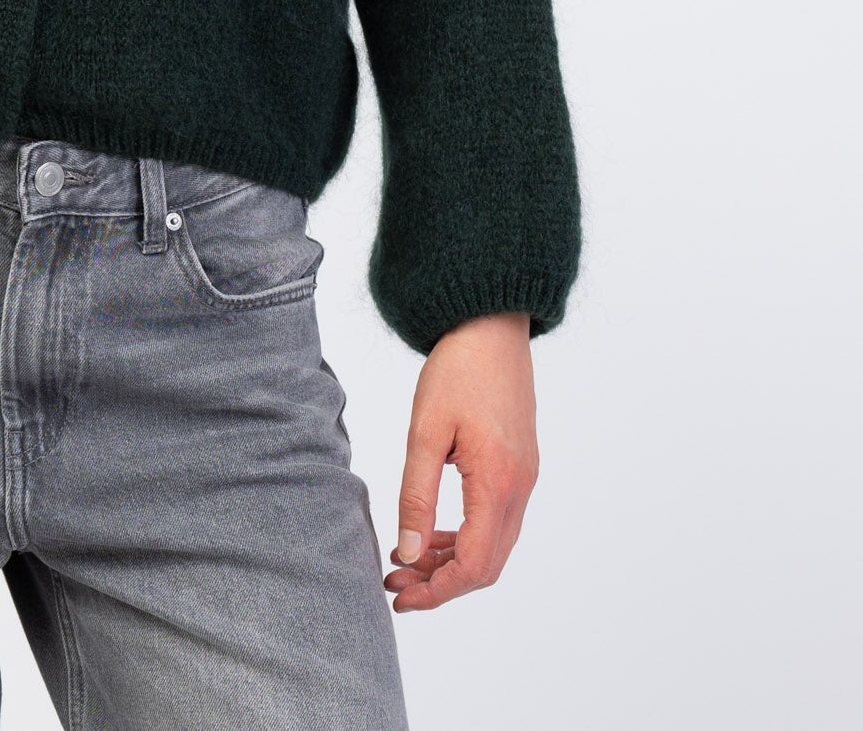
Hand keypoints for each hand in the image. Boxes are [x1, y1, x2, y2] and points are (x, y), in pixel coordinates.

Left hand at [383, 311, 538, 612]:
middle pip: (488, 565)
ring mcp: (525, 478)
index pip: (474, 565)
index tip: (400, 595)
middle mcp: (520, 488)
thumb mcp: (425, 431)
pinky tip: (432, 531)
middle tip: (396, 581)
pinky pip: (497, 521)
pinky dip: (466, 537)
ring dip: (452, 562)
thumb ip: (416, 495)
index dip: (437, 591)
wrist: (491, 325)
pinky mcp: (520, 466)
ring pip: (494, 545)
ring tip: (406, 559)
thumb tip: (410, 553)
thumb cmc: (457, 369)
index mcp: (498, 482)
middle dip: (442, 583)